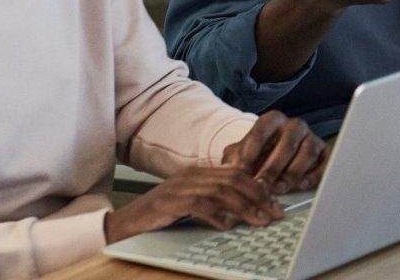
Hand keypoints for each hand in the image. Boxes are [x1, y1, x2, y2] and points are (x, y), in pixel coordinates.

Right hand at [102, 164, 281, 242]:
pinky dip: (217, 215)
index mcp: (198, 173)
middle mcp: (191, 175)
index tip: (275, 203)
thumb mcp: (191, 205)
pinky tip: (228, 225)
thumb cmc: (159, 217)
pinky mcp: (169, 202)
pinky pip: (199, 205)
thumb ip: (215, 202)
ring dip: (245, 207)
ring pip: (221, 191)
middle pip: (233, 179)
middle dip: (258, 196)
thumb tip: (245, 211)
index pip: (236, 173)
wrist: (124, 225)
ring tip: (260, 221)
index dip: (259, 188)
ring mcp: (179, 187)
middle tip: (275, 213)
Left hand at [221, 111, 329, 194]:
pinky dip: (314, 174)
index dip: (251, 150)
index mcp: (273, 120)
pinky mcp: (325, 152)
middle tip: (261, 185)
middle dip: (272, 167)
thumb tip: (226, 172)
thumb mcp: (241, 155)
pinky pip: (325, 162)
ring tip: (279, 188)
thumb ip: (233, 161)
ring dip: (292, 172)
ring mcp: (312, 138)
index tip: (242, 169)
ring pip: (307, 151)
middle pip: (286, 143)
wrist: (275, 160)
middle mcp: (295, 125)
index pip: (262, 130)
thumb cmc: (257, 157)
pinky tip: (301, 185)